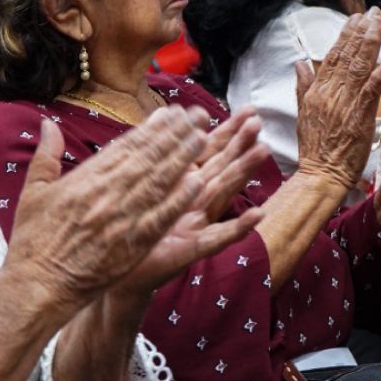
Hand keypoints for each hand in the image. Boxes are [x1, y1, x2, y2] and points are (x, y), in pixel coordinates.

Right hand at [6, 107, 207, 311]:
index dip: (151, 128)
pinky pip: (162, 217)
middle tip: (197, 116)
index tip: (170, 113)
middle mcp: (106, 194)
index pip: (125, 147)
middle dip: (175, 134)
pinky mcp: (133, 245)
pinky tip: (197, 182)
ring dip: (183, 158)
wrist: (38, 287)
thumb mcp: (33, 192)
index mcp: (84, 180)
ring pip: (158, 181)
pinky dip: (180, 198)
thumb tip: (48, 123)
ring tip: (202, 138)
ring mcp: (121, 219)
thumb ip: (46, 155)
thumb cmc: (33, 242)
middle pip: (147, 158)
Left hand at [111, 109, 269, 294]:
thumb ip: (158, 158)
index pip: (209, 153)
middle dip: (240, 144)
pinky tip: (258, 214)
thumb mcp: (144, 186)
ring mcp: (196, 225)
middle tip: (258, 121)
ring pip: (223, 194)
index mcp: (182, 185)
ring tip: (264, 151)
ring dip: (244, 173)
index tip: (247, 110)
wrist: (116, 270)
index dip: (227, 132)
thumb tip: (166, 118)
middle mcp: (194, 202)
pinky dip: (239, 227)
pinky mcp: (192, 249)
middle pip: (221, 168)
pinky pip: (218, 237)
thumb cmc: (130, 228)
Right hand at [296, 8, 380, 189]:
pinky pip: (369, 94)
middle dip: (361, 32)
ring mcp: (344, 105)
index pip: (332, 56)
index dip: (345, 35)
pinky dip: (377, 77)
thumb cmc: (315, 147)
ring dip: (370, 45)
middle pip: (347, 57)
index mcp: (317, 91)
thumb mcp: (303, 113)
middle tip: (372, 12)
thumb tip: (300, 62)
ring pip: (358, 69)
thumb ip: (303, 85)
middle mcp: (329, 93)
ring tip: (379, 25)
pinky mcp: (358, 118)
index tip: (356, 18)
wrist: (321, 173)